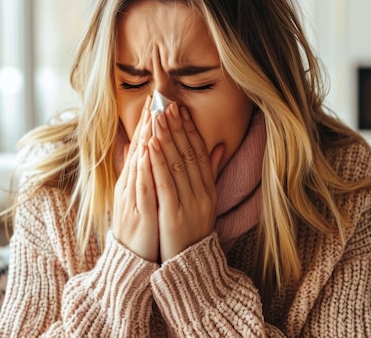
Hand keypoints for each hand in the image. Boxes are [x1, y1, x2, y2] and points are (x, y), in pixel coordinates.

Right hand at [113, 98, 158, 261]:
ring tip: (151, 118)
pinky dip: (143, 168)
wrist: (131, 259)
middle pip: (138, 150)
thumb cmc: (140, 227)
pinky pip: (141, 186)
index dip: (146, 125)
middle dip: (146, 125)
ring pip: (138, 163)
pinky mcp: (138, 211)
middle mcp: (129, 186)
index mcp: (133, 181)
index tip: (153, 102)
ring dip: (145, 140)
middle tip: (153, 100)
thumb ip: (143, 176)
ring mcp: (132, 197)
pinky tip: (147, 152)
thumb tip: (145, 154)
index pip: (140, 147)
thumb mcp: (142, 198)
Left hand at [149, 103, 223, 261]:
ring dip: (167, 138)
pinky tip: (151, 145)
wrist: (190, 265)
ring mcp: (190, 204)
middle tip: (166, 104)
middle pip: (188, 154)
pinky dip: (158, 162)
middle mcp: (202, 193)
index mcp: (208, 188)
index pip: (199, 152)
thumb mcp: (204, 200)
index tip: (179, 109)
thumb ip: (209, 173)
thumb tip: (219, 146)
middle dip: (176, 127)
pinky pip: (165, 183)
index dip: (189, 129)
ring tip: (157, 117)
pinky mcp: (174, 215)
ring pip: (177, 164)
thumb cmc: (192, 229)